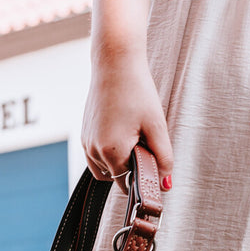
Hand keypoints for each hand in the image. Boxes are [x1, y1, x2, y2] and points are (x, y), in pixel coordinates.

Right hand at [82, 46, 174, 189]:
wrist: (115, 64)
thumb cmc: (137, 92)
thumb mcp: (157, 126)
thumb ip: (163, 158)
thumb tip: (165, 185)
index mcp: (111, 152)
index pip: (127, 182)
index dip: (142, 175)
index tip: (152, 159)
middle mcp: (93, 151)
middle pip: (114, 177)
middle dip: (129, 168)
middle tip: (143, 141)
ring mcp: (86, 143)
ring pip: (103, 168)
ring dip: (118, 160)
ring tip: (132, 134)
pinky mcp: (84, 134)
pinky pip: (96, 155)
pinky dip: (109, 151)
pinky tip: (121, 130)